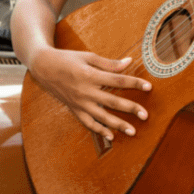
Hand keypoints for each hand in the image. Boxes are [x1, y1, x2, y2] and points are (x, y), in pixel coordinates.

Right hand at [30, 47, 150, 140]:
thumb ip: (110, 63)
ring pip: (102, 117)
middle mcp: (85, 92)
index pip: (118, 81)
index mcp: (90, 75)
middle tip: (146, 115)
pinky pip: (88, 123)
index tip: (149, 87)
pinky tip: (111, 136)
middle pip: (112, 102)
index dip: (135, 83)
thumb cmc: (68, 59)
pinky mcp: (74, 110)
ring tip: (132, 131)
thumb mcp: (89, 57)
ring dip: (118, 125)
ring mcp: (79, 103)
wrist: (44, 67)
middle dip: (130, 109)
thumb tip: (129, 63)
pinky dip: (99, 130)